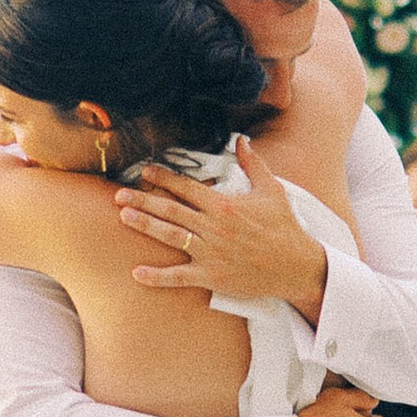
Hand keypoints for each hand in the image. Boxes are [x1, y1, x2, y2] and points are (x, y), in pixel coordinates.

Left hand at [116, 142, 327, 322]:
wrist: (296, 266)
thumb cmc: (285, 228)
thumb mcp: (272, 190)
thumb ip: (252, 164)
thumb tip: (241, 140)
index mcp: (225, 205)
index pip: (187, 188)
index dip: (164, 178)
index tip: (145, 171)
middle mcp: (214, 228)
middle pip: (171, 210)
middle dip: (143, 200)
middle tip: (119, 194)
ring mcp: (211, 253)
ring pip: (170, 237)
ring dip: (145, 225)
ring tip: (123, 216)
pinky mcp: (212, 277)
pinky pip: (179, 277)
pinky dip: (157, 276)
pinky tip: (137, 273)